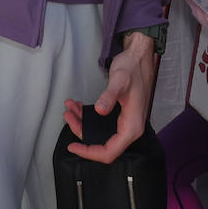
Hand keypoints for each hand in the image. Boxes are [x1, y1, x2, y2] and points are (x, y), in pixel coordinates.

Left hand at [63, 32, 156, 163]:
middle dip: (81, 131)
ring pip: (99, 132)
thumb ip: (109, 96)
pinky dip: (88, 115)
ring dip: (82, 121)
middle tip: (68, 116)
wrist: (139, 56)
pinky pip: (102, 122)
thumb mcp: (119, 80)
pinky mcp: (121, 115)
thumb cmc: (133, 67)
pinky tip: (79, 105)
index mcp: (132, 126)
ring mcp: (125, 121)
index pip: (109, 152)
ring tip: (70, 108)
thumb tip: (100, 111)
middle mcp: (130, 127)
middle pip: (102, 143)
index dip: (89, 153)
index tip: (73, 147)